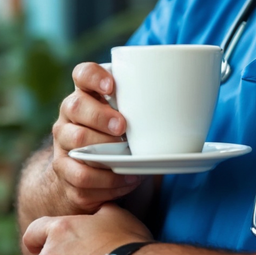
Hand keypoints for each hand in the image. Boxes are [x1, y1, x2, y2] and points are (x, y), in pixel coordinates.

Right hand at [48, 61, 142, 212]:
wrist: (92, 180)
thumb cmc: (120, 140)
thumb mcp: (131, 119)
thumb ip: (146, 106)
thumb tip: (192, 99)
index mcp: (87, 94)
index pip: (82, 74)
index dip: (94, 76)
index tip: (113, 86)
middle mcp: (69, 116)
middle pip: (75, 106)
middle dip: (100, 116)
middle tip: (123, 127)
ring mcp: (63, 144)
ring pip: (75, 141)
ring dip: (103, 150)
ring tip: (128, 157)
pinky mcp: (65, 173)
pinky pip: (81, 176)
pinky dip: (107, 180)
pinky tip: (126, 179)